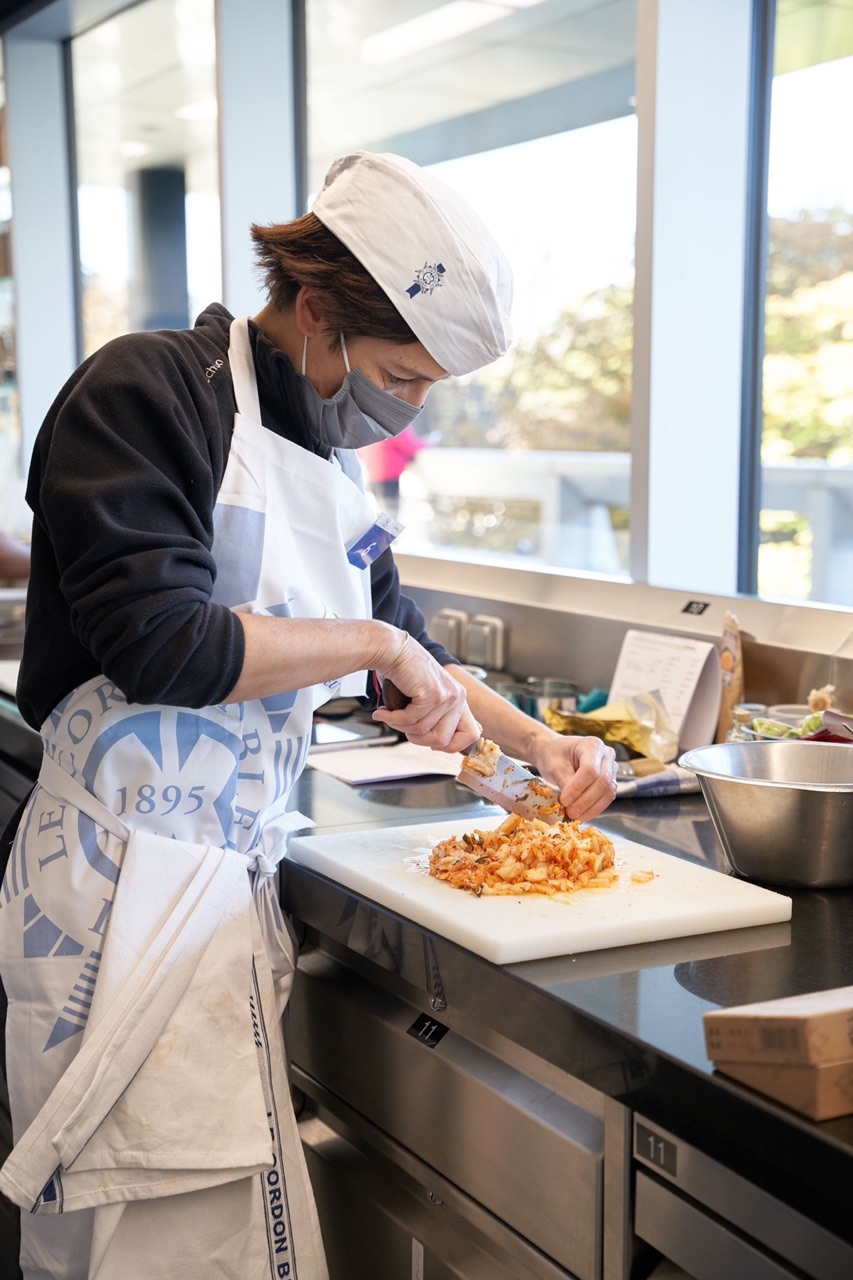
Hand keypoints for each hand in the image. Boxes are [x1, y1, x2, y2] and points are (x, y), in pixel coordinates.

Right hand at [373, 631, 479, 752]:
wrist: (391, 650)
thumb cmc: (402, 673)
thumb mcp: (425, 698)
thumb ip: (434, 717)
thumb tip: (437, 745)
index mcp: (459, 699)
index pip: (471, 735)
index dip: (450, 746)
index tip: (429, 742)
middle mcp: (458, 697)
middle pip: (443, 741)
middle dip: (418, 740)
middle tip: (403, 728)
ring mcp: (448, 696)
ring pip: (423, 732)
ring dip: (401, 727)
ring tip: (390, 714)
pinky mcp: (433, 694)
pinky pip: (411, 721)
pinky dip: (394, 719)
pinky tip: (384, 712)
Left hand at [531, 732, 616, 822]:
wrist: (554, 752)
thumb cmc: (553, 755)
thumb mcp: (555, 767)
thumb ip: (566, 783)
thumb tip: (571, 806)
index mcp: (593, 745)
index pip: (590, 770)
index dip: (578, 788)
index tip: (564, 801)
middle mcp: (607, 755)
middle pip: (603, 782)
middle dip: (586, 801)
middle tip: (570, 813)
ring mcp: (611, 768)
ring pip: (608, 792)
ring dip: (591, 808)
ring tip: (575, 817)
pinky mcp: (610, 781)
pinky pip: (606, 798)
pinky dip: (594, 809)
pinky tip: (581, 815)